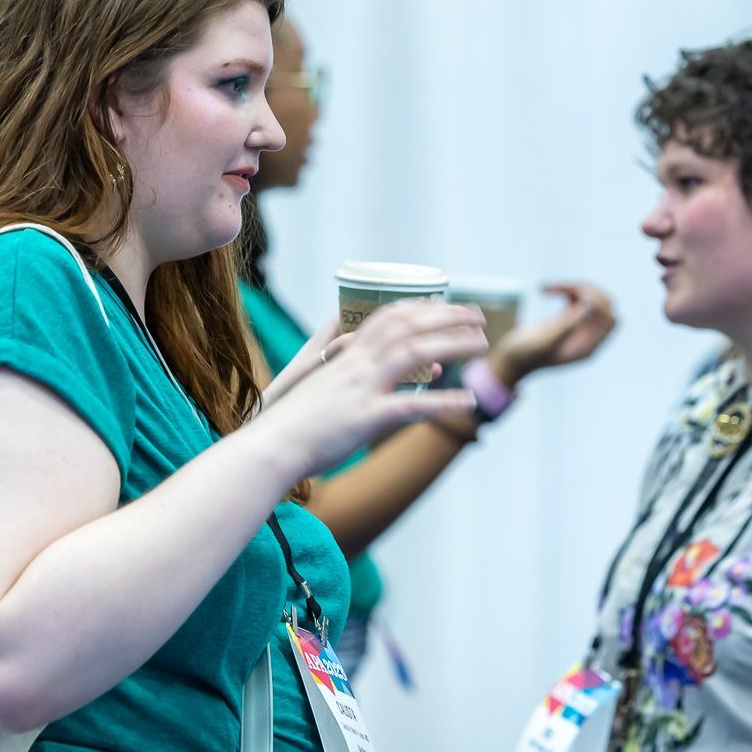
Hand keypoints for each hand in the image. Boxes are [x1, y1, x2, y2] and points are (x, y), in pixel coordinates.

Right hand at [254, 299, 485, 478]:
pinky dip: (444, 402)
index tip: (444, 304)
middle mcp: (355, 365)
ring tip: (483, 346)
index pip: (386, 318)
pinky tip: (467, 402)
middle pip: (407, 327)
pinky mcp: (366, 417)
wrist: (269, 446)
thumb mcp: (315, 383)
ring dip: (453, 345)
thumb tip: (350, 346)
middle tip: (479, 317)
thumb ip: (335, 364)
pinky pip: (412, 405)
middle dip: (447, 317)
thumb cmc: (289, 421)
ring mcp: (361, 388)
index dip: (419, 308)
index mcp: (344, 356)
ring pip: (415, 353)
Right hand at [489, 282, 616, 384]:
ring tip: (547, 288)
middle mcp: (586, 338)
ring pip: (589, 299)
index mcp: (587, 347)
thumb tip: (591, 306)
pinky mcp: (566, 320)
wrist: (509, 361)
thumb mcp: (546, 340)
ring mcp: (577, 328)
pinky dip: (564, 290)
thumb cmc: (524, 355)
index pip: (610, 321)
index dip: (600, 303)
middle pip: (604, 307)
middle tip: (566, 287)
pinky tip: (544, 290)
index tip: (578, 296)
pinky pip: (576, 299)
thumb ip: (569, 325)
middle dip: (588, 291)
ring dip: (573, 287)